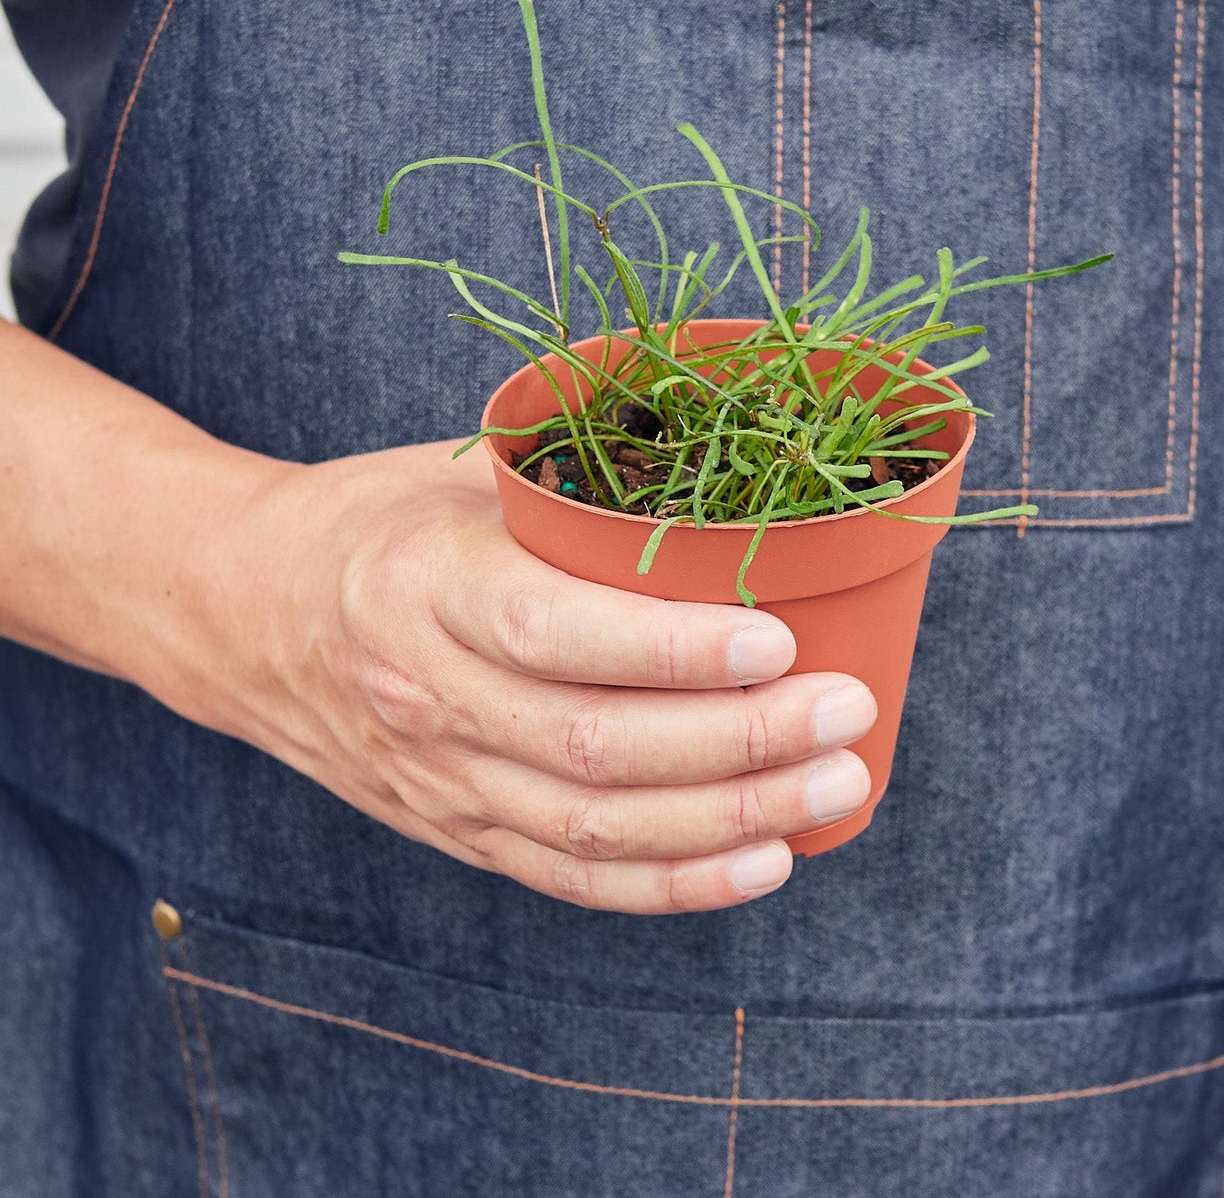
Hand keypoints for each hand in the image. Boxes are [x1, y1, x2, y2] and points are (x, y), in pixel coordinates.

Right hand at [158, 440, 877, 913]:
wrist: (244, 611)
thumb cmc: (376, 522)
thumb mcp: (456, 473)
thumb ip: (572, 488)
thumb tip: (725, 479)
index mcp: (424, 585)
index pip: (556, 633)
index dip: (675, 648)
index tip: (781, 639)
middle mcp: (428, 695)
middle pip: (597, 747)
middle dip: (739, 741)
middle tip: (844, 711)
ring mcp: (441, 779)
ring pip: (597, 825)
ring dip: (730, 818)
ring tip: (834, 786)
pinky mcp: (457, 830)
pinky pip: (574, 875)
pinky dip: (675, 882)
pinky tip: (762, 861)